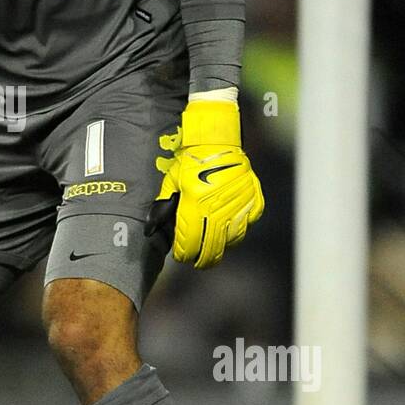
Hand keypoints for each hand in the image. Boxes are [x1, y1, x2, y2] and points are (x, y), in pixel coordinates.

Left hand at [145, 100, 263, 267]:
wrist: (216, 141)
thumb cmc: (190, 161)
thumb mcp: (171, 181)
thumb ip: (162, 207)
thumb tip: (151, 230)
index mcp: (196, 206)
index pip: (190, 243)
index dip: (185, 254)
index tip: (182, 257)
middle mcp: (219, 209)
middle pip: (213, 248)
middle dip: (204, 260)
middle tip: (199, 263)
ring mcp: (239, 206)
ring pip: (232, 239)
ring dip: (221, 247)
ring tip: (213, 249)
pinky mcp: (253, 200)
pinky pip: (247, 223)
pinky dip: (238, 230)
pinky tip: (229, 230)